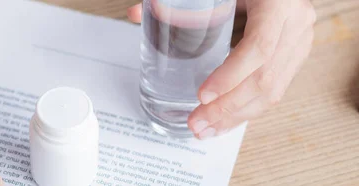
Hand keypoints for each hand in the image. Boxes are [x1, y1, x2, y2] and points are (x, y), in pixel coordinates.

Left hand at [127, 0, 315, 138]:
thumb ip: (178, 1)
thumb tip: (134, 15)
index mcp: (277, 4)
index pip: (259, 47)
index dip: (231, 75)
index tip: (202, 94)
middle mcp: (294, 25)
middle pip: (265, 78)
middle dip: (227, 108)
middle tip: (197, 123)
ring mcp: (300, 41)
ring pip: (273, 90)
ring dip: (236, 116)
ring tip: (207, 130)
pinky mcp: (296, 54)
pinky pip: (276, 89)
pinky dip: (247, 109)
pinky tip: (225, 121)